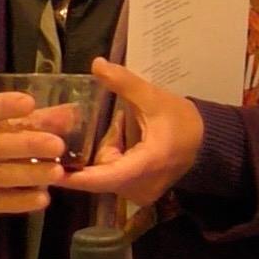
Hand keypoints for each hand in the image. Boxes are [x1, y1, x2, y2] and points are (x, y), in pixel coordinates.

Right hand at [0, 91, 67, 219]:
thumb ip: (33, 121)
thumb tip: (72, 114)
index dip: (5, 106)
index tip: (30, 103)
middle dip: (27, 145)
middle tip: (58, 145)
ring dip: (29, 173)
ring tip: (57, 172)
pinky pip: (0, 201)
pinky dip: (23, 200)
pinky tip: (44, 197)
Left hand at [55, 59, 205, 205]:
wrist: (207, 142)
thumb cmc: (181, 120)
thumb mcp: (153, 97)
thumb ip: (124, 82)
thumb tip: (96, 64)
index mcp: (146, 166)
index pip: (104, 177)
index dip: (76, 177)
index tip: (52, 171)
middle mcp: (141, 188)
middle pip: (100, 174)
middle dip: (90, 152)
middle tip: (88, 128)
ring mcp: (140, 194)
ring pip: (106, 176)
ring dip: (105, 153)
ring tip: (120, 128)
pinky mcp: (139, 194)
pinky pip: (114, 178)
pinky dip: (113, 160)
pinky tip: (123, 139)